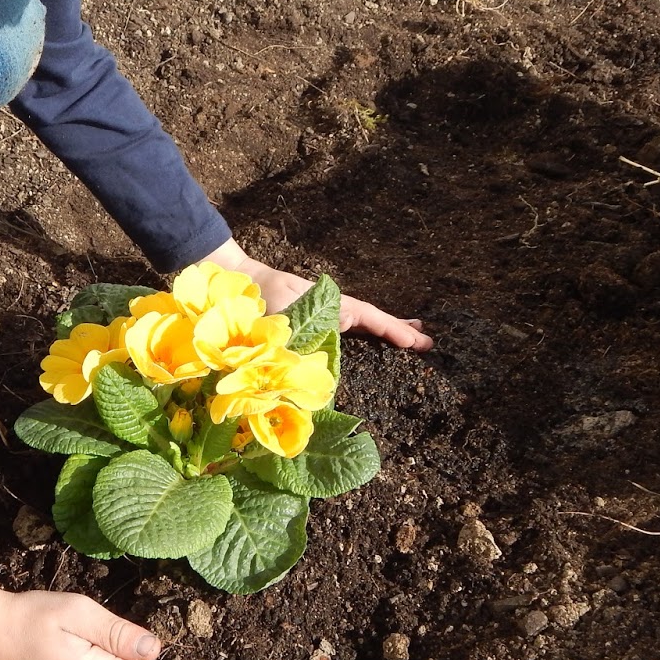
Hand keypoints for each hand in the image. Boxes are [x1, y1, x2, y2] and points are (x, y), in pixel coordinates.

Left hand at [199, 238, 431, 350]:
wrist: (232, 281)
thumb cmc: (254, 302)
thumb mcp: (277, 324)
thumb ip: (295, 348)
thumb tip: (308, 378)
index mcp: (331, 307)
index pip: (371, 318)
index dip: (394, 331)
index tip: (418, 342)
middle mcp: (331, 310)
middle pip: (372, 322)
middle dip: (398, 332)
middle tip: (427, 343)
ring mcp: (322, 316)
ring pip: (360, 326)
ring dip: (383, 334)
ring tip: (410, 342)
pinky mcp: (310, 322)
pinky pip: (342, 331)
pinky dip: (360, 336)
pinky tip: (366, 347)